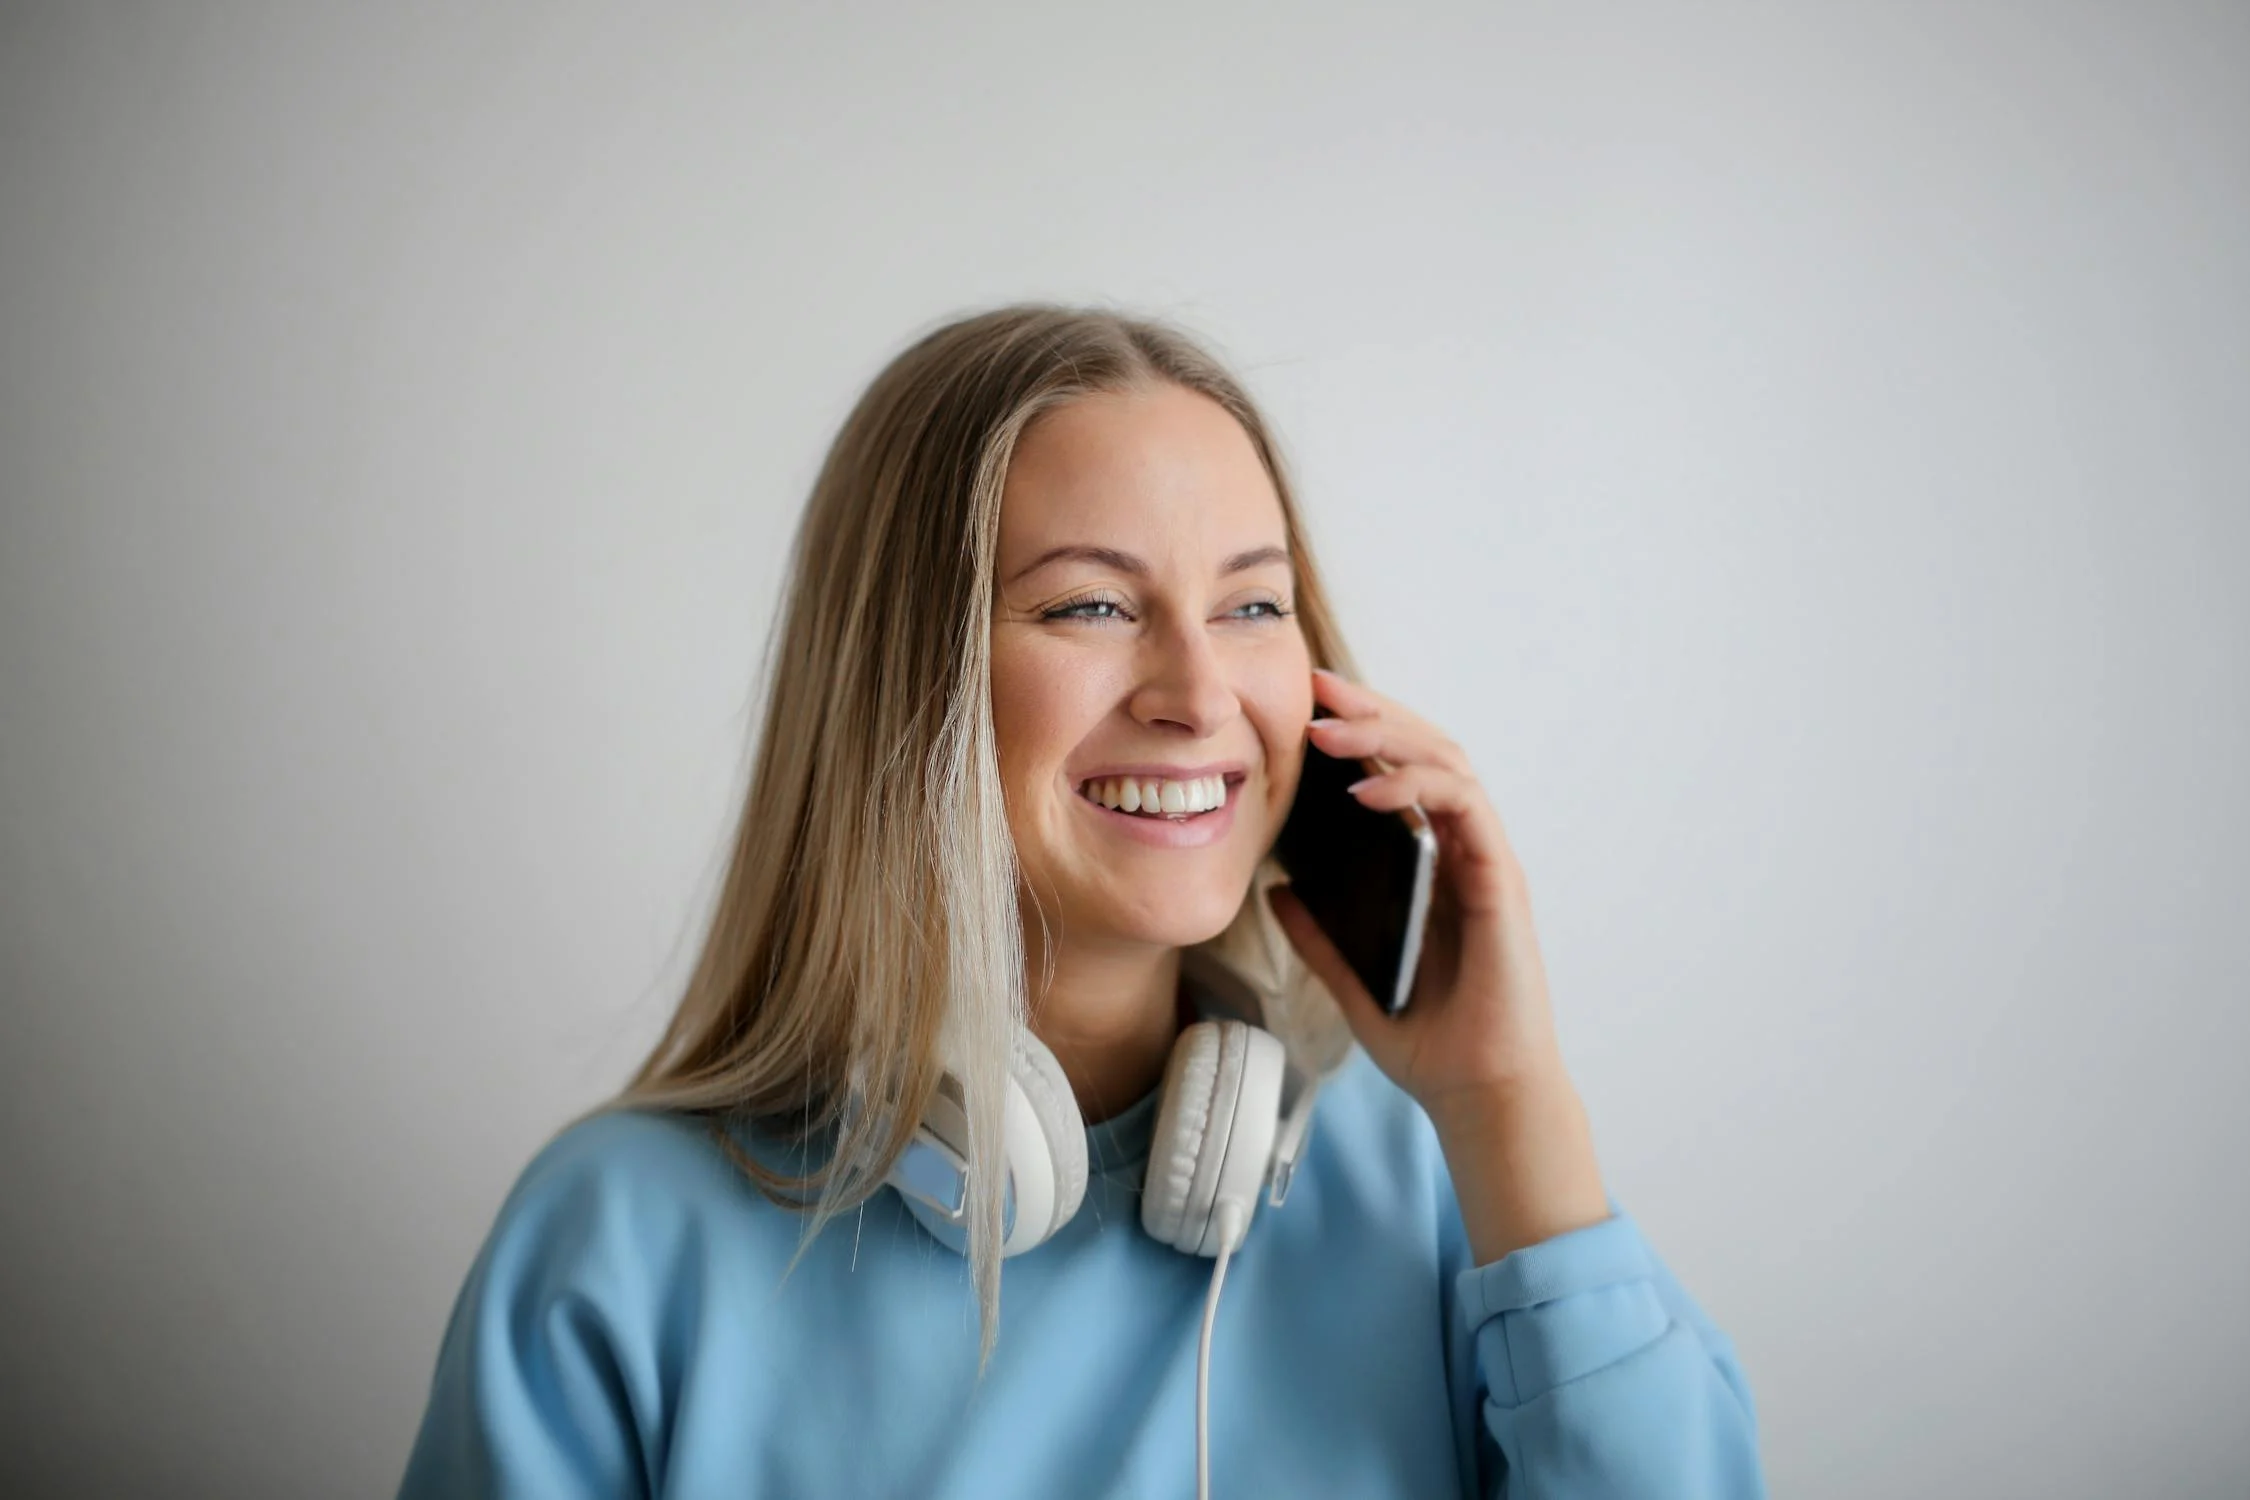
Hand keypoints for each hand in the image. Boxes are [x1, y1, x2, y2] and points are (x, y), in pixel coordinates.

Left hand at [1267, 669, 1609, 1260]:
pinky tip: (1367, 788)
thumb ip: (1319, 935)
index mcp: (1431, 866)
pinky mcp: (1500, 881)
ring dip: (1388, 735)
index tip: (1304, 707)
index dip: (1359, 733)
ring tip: (1327, 729)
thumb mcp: (1352, 980)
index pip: (1399, 773)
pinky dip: (1416, 787)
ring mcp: (1485, 861)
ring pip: (1449, 764)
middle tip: (1314, 687)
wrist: (1478, 1094)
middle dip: (1371, 711)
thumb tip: (1277, 887)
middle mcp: (1462, 852)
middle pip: (1425, 751)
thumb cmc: (1431, 1042)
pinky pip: (1464, 809)